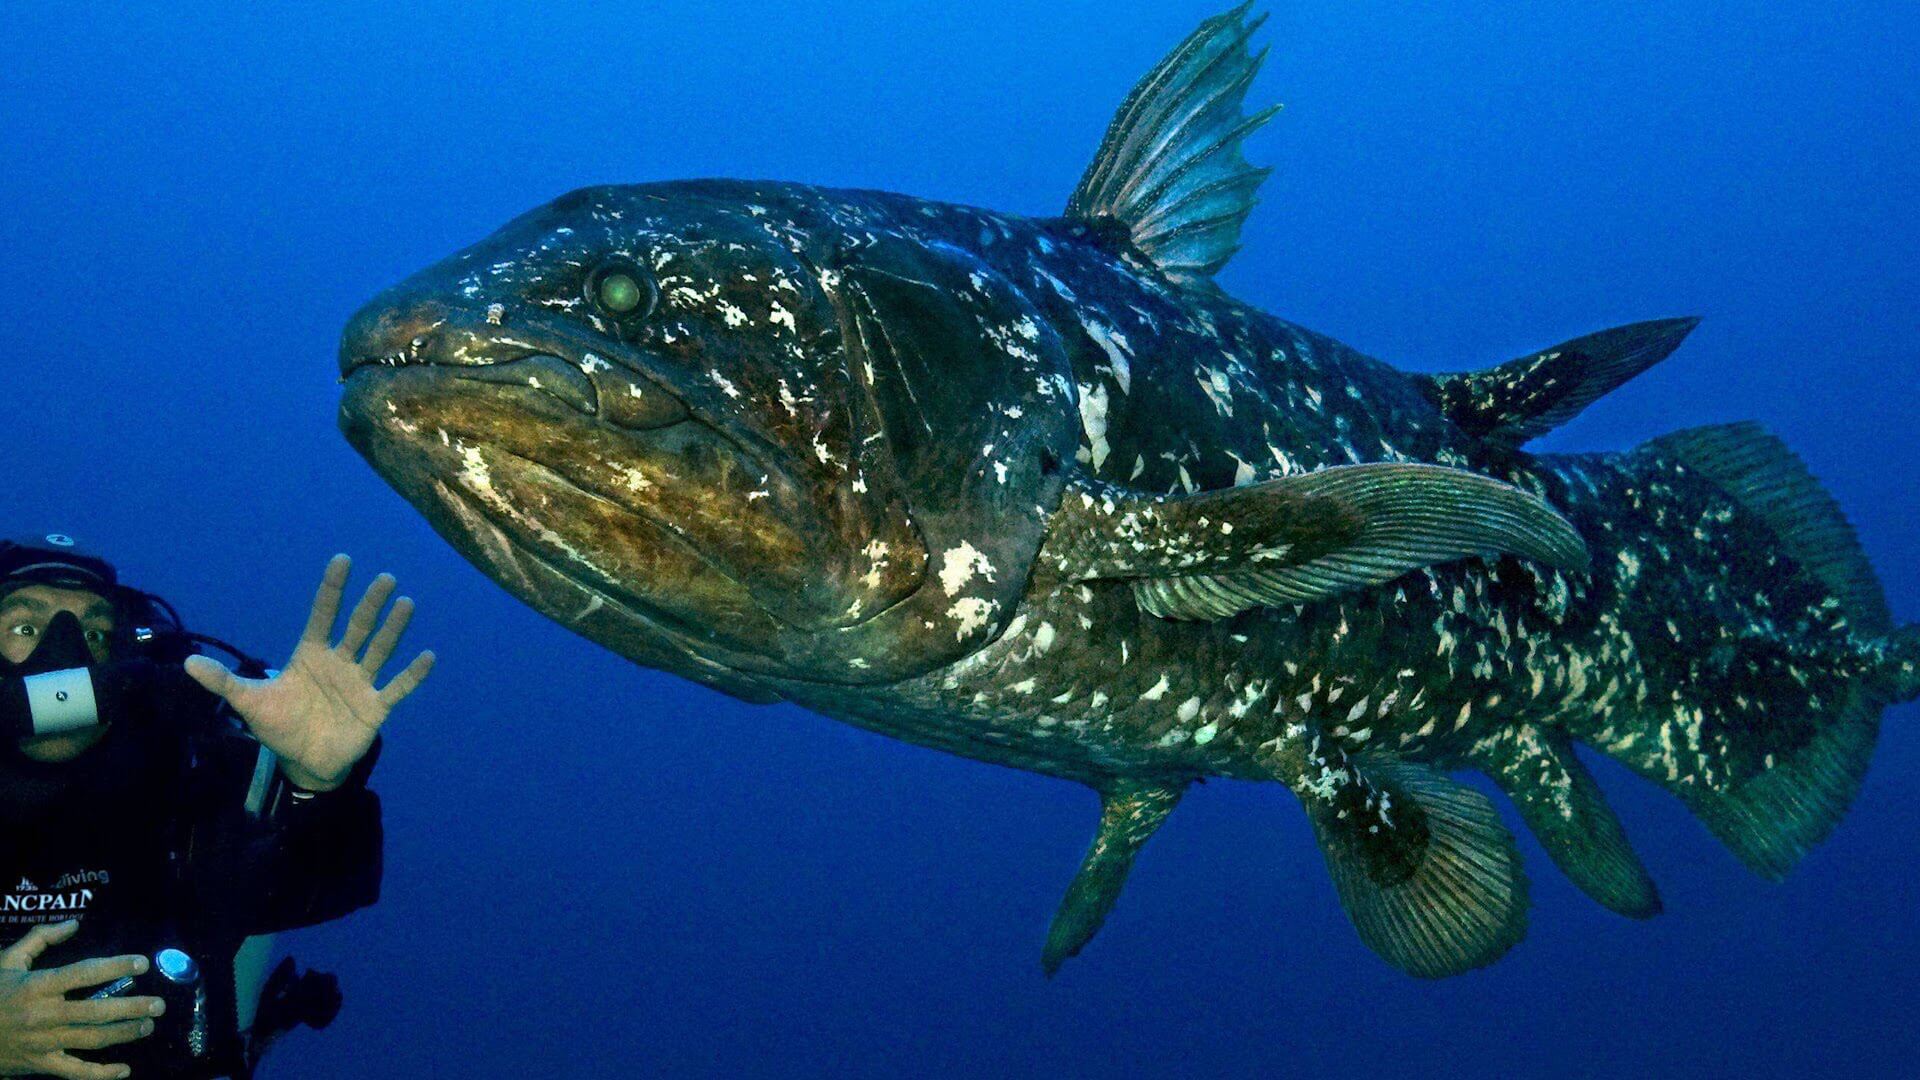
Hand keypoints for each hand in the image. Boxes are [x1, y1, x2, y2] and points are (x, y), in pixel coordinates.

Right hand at [0, 921, 164, 1079]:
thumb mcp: (7, 961)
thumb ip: (40, 939)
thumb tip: (74, 923)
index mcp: (37, 986)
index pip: (84, 973)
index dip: (116, 967)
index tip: (141, 963)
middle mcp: (43, 1015)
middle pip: (96, 1011)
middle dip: (131, 1008)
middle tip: (158, 1004)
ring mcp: (42, 1043)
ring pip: (91, 1040)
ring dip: (123, 1034)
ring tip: (147, 1026)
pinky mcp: (39, 1065)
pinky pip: (74, 1072)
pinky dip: (100, 1074)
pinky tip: (123, 1070)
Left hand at [184, 554, 435, 791]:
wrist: (304, 762)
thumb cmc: (281, 725)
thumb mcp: (250, 702)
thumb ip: (224, 682)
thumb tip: (186, 663)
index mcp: (311, 655)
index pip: (322, 615)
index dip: (332, 589)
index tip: (342, 560)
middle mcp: (340, 663)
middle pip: (357, 627)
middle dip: (370, 603)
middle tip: (384, 578)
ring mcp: (360, 683)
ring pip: (380, 650)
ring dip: (393, 629)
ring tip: (406, 604)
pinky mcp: (376, 708)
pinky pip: (398, 688)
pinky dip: (413, 675)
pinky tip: (428, 656)